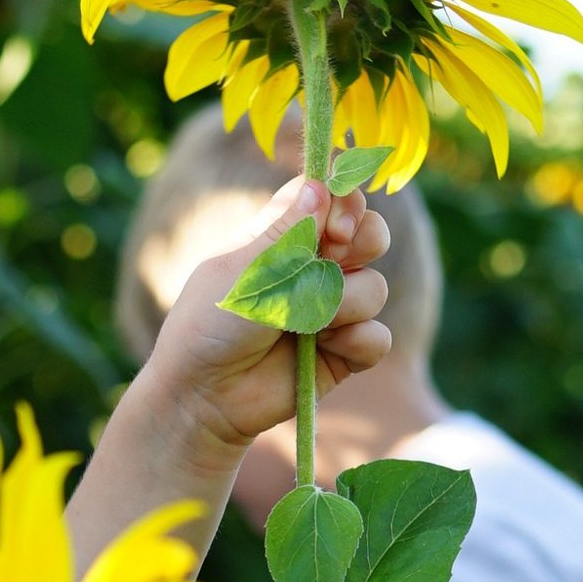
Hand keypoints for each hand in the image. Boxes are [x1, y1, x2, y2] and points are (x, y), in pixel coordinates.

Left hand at [125, 172, 392, 488]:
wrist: (204, 396)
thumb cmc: (210, 326)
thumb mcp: (242, 270)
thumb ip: (285, 232)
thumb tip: (322, 185)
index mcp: (286, 237)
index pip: (334, 196)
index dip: (347, 201)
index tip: (335, 223)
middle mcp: (315, 267)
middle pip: (371, 232)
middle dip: (363, 241)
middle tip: (330, 260)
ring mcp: (333, 310)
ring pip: (375, 288)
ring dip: (342, 304)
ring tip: (301, 325)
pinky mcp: (345, 352)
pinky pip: (379, 337)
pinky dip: (357, 341)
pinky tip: (327, 348)